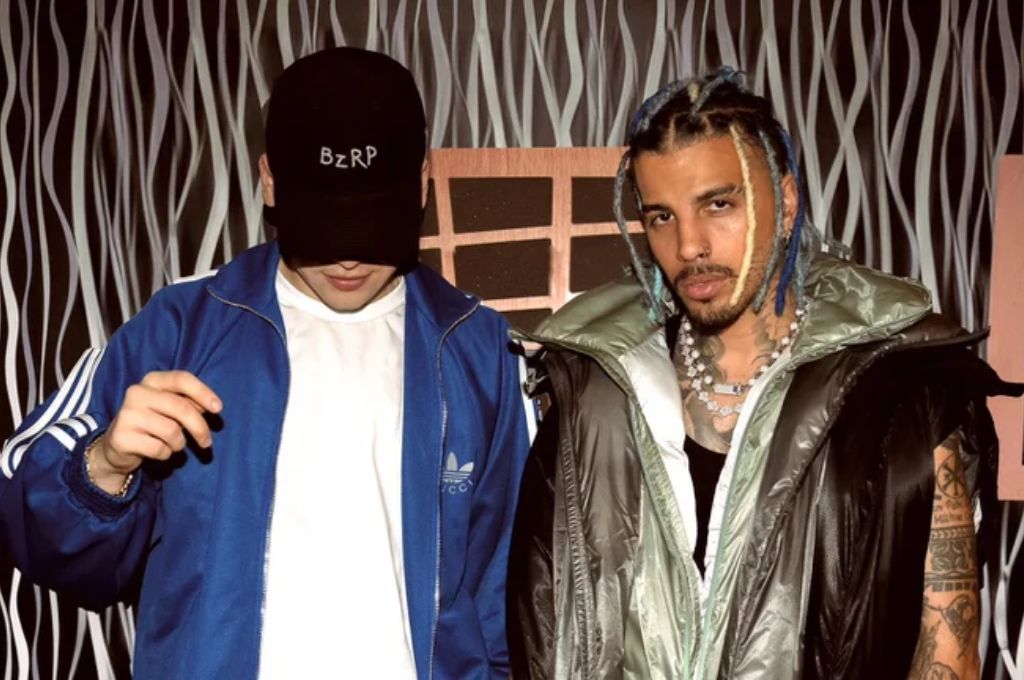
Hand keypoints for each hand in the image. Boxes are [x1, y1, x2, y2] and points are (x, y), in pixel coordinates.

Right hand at [88, 371, 221, 493]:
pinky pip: (159, 448)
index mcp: (152, 380)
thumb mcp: (171, 408)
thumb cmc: (153, 423)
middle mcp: (137, 392)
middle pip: (181, 408)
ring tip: (173, 444)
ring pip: (171, 431)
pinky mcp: (121, 436)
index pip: (182, 379)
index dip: (203, 392)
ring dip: (179, 443)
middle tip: (207, 442)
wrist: (118, 446)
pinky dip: (165, 454)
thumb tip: (212, 406)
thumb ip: (190, 403)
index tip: (218, 409)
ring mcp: (127, 414)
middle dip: (200, 428)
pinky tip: (157, 450)